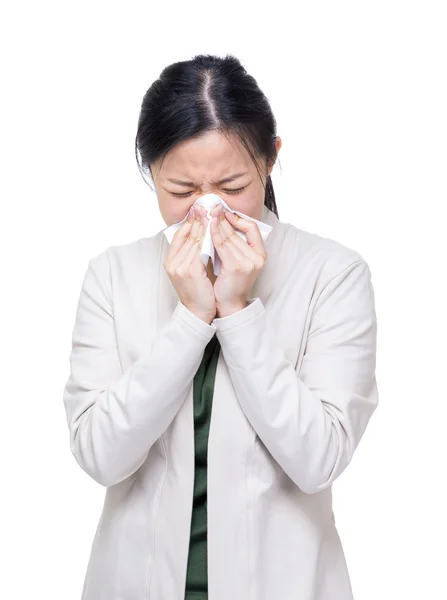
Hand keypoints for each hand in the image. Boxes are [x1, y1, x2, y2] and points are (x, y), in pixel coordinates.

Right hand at [163, 205, 216, 323]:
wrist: (198, 312)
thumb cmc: (199, 291)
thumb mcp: (193, 269)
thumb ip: (195, 254)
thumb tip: (204, 235)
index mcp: (171, 261)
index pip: (179, 235)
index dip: (189, 221)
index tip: (198, 210)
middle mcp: (171, 262)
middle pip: (185, 234)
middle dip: (197, 219)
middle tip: (205, 205)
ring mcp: (179, 266)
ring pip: (193, 239)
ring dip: (203, 225)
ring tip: (211, 214)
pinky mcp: (189, 270)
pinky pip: (199, 249)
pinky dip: (207, 238)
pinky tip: (214, 230)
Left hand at [210, 204, 266, 317]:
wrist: (229, 303)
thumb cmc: (230, 282)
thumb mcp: (238, 261)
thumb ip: (236, 245)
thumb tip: (224, 222)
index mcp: (261, 254)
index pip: (253, 228)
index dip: (239, 219)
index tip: (226, 212)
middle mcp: (257, 257)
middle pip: (238, 231)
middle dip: (224, 218)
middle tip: (212, 206)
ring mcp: (248, 262)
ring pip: (229, 237)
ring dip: (217, 224)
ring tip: (207, 213)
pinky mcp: (236, 266)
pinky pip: (222, 246)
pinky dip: (213, 235)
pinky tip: (207, 227)